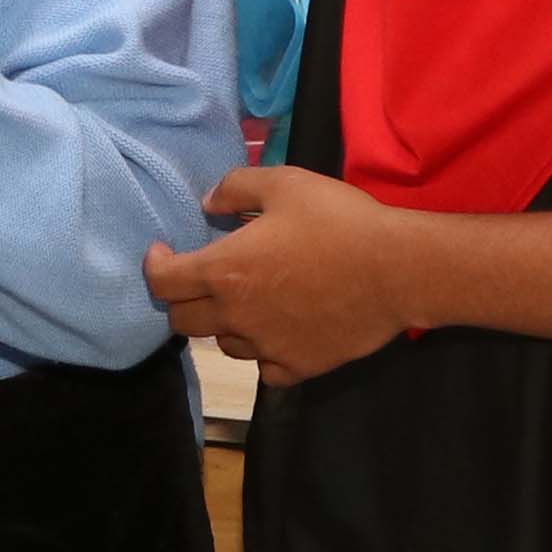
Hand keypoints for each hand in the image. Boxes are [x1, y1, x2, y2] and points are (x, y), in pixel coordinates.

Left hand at [141, 165, 417, 384]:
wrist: (397, 269)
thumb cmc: (339, 221)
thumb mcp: (285, 183)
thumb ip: (236, 188)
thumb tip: (207, 203)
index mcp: (224, 271)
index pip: (162, 282)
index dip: (155, 266)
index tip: (163, 253)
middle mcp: (235, 316)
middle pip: (182, 322)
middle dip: (182, 299)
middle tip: (201, 280)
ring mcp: (266, 347)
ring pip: (224, 345)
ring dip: (226, 324)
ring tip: (248, 302)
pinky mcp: (298, 367)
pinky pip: (265, 368)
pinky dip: (264, 352)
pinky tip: (279, 332)